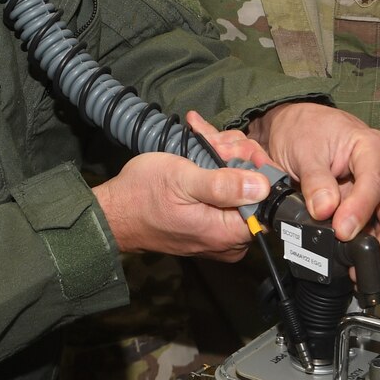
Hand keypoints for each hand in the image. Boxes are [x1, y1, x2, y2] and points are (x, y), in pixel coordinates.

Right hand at [93, 130, 271, 260]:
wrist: (113, 212)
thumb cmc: (142, 195)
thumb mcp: (183, 180)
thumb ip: (224, 185)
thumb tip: (262, 186)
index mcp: (225, 234)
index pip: (266, 205)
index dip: (258, 172)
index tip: (241, 150)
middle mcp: (227, 241)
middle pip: (254, 195)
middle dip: (238, 160)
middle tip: (215, 142)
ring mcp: (217, 234)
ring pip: (240, 189)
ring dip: (225, 159)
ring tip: (205, 139)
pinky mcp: (208, 225)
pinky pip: (225, 195)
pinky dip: (216, 170)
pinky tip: (204, 148)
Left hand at [241, 104, 379, 272]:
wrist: (298, 128)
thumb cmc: (305, 131)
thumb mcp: (303, 150)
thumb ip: (314, 180)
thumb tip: (324, 210)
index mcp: (373, 147)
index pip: (376, 183)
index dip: (361, 210)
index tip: (342, 231)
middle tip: (362, 266)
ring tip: (363, 277)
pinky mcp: (375, 208)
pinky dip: (375, 256)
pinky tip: (369, 276)